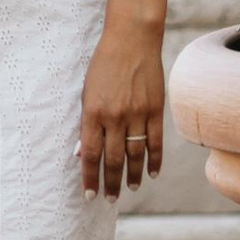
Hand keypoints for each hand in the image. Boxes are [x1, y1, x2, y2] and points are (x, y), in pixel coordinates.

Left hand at [80, 17, 164, 198]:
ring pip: (135, 155)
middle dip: (110, 183)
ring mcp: (138, 114)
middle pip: (113, 159)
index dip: (89, 177)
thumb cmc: (103, 65)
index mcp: (93, 112)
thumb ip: (87, 122)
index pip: (90, 154)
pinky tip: (152, 173)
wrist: (132, 40)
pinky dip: (154, 161)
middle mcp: (115, 117)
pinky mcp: (156, 110)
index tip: (89, 194)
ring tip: (130, 189)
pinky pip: (155, 142)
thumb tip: (84, 153)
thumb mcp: (87, 92)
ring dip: (133, 176)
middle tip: (109, 199)